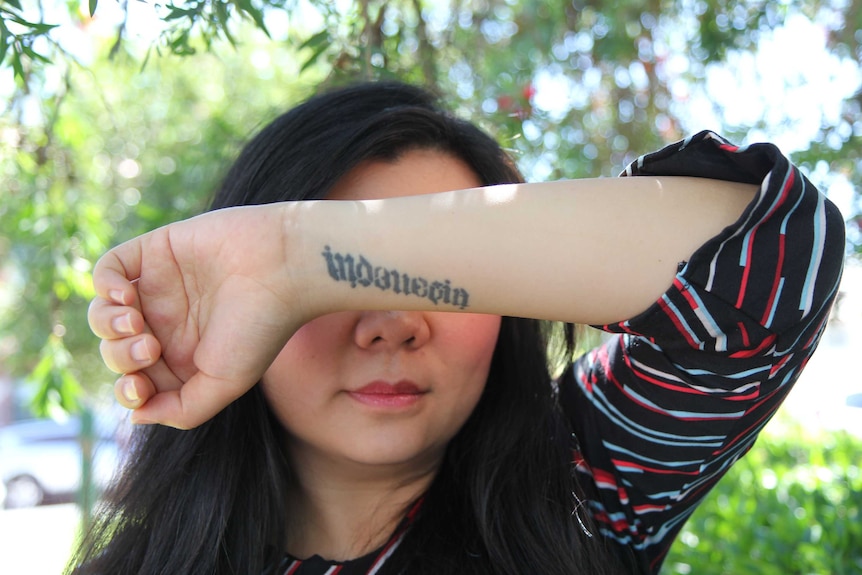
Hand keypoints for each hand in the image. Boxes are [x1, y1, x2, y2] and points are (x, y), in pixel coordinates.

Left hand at [88, 205, 305, 428]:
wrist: (283, 270)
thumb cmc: (261, 328)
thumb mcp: (224, 384)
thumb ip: (182, 410)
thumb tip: (137, 414)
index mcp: (184, 357)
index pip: (135, 380)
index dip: (128, 389)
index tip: (141, 386)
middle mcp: (169, 323)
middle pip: (115, 348)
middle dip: (121, 355)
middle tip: (150, 347)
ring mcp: (160, 286)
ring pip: (104, 313)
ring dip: (107, 324)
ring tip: (135, 321)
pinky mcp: (157, 251)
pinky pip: (108, 268)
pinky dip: (104, 284)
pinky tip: (124, 296)